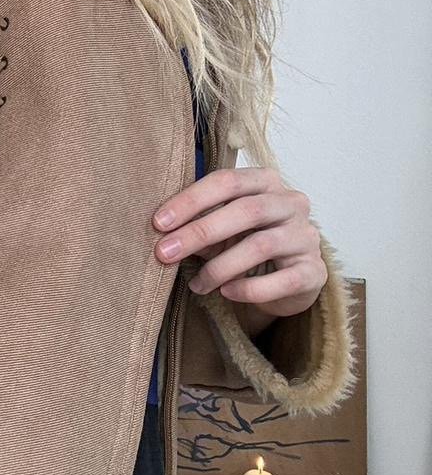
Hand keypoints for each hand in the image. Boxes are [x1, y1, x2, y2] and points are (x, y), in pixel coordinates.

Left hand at [152, 166, 326, 322]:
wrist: (287, 278)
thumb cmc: (245, 242)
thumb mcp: (220, 228)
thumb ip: (197, 224)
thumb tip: (162, 234)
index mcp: (265, 182)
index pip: (228, 181)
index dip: (191, 200)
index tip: (159, 222)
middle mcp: (291, 203)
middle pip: (246, 211)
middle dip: (199, 232)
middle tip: (165, 253)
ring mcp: (306, 236)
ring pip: (261, 245)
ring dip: (219, 267)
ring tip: (196, 284)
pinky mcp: (314, 271)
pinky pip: (282, 280)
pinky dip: (249, 289)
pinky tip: (226, 293)